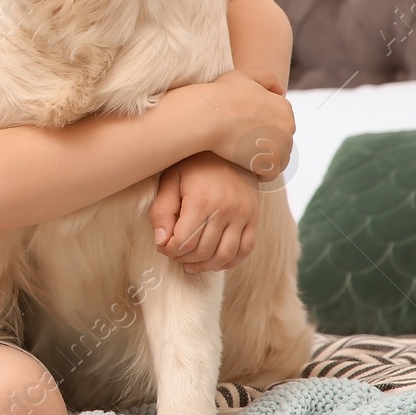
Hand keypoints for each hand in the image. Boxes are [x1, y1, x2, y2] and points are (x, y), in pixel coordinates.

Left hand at [149, 152, 258, 272]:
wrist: (230, 148)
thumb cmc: (194, 165)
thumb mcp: (171, 180)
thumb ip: (162, 210)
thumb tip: (161, 241)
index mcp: (202, 200)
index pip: (184, 240)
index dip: (169, 250)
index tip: (162, 247)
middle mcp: (226, 210)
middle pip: (203, 250)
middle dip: (184, 258)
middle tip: (174, 255)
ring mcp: (243, 216)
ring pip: (224, 255)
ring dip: (205, 266)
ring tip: (190, 264)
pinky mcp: (254, 218)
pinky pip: (245, 250)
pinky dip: (230, 262)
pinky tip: (213, 263)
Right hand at [200, 69, 294, 180]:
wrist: (205, 117)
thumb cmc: (219, 96)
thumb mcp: (243, 75)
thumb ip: (266, 78)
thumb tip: (280, 91)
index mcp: (285, 107)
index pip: (279, 124)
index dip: (261, 127)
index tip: (243, 129)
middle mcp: (289, 127)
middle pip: (280, 142)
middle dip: (263, 144)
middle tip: (238, 142)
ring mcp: (281, 147)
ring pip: (276, 159)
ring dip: (261, 159)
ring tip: (238, 153)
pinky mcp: (270, 163)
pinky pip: (269, 173)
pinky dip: (257, 172)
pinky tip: (241, 164)